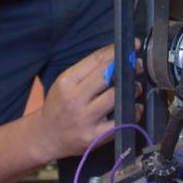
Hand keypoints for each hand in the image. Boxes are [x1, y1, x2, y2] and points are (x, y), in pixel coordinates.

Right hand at [36, 44, 144, 159]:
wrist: (45, 137)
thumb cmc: (59, 105)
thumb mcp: (65, 83)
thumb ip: (88, 70)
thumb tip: (117, 56)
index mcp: (67, 81)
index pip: (96, 60)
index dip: (116, 52)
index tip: (131, 46)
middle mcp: (75, 99)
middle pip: (107, 76)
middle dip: (126, 68)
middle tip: (136, 65)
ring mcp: (85, 119)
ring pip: (115, 97)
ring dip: (132, 89)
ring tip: (135, 87)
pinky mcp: (94, 136)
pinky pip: (120, 122)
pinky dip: (132, 112)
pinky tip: (134, 107)